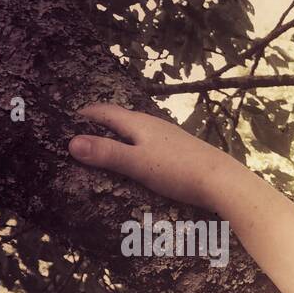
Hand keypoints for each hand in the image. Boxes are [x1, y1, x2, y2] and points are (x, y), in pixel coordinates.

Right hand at [67, 103, 236, 209]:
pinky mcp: (184, 151)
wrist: (224, 181)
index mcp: (140, 123)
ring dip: (123, 135)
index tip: (69, 116)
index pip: (106, 111)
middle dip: (103, 123)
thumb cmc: (178, 170)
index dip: (87, 113)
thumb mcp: (137, 162)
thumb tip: (71, 143)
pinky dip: (139, 147)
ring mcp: (172, 137)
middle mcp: (155, 125)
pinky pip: (153, 144)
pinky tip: (143, 158)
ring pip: (140, 131)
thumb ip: (106, 153)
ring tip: (110, 144)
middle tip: (85, 130)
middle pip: (123, 119)